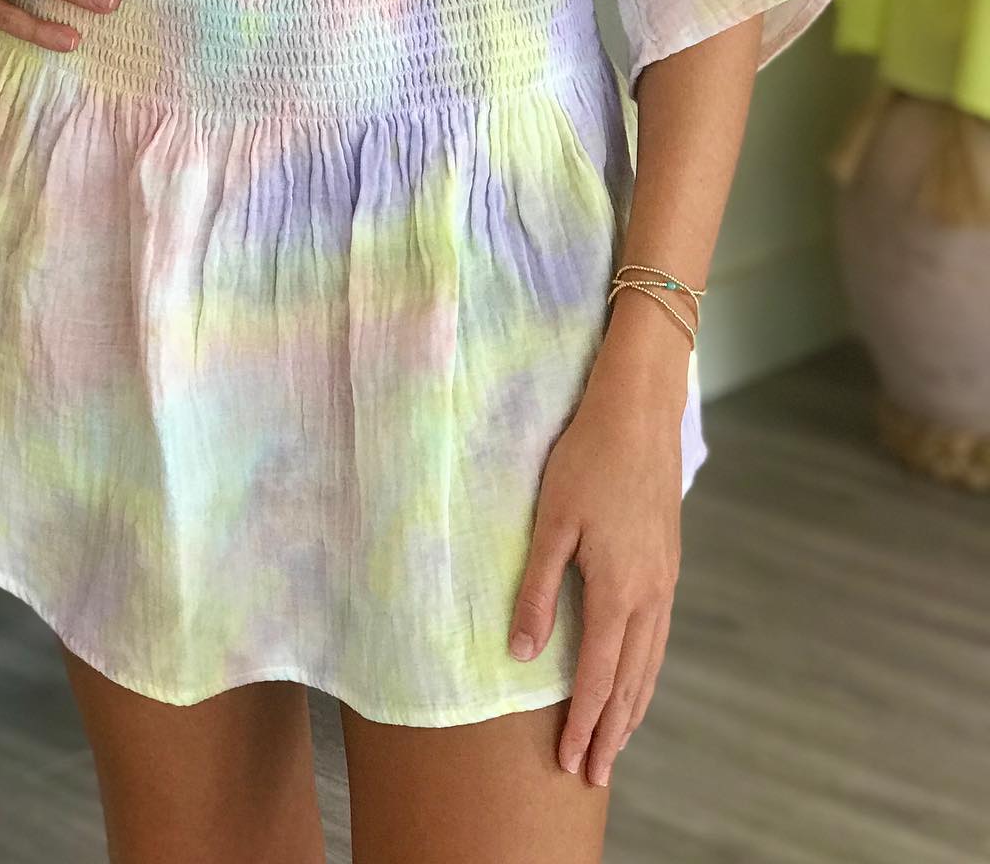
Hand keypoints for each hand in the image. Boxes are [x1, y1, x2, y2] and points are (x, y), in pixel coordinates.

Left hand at [506, 337, 684, 790]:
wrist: (639, 413)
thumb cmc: (587, 459)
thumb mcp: (551, 522)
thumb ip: (537, 591)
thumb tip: (520, 652)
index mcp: (618, 589)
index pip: (599, 675)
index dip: (583, 722)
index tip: (570, 762)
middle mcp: (650, 595)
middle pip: (632, 681)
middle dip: (612, 731)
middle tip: (594, 775)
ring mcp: (665, 580)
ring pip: (652, 662)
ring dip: (633, 707)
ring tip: (618, 743)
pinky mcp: (668, 563)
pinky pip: (660, 635)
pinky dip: (648, 670)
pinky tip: (638, 676)